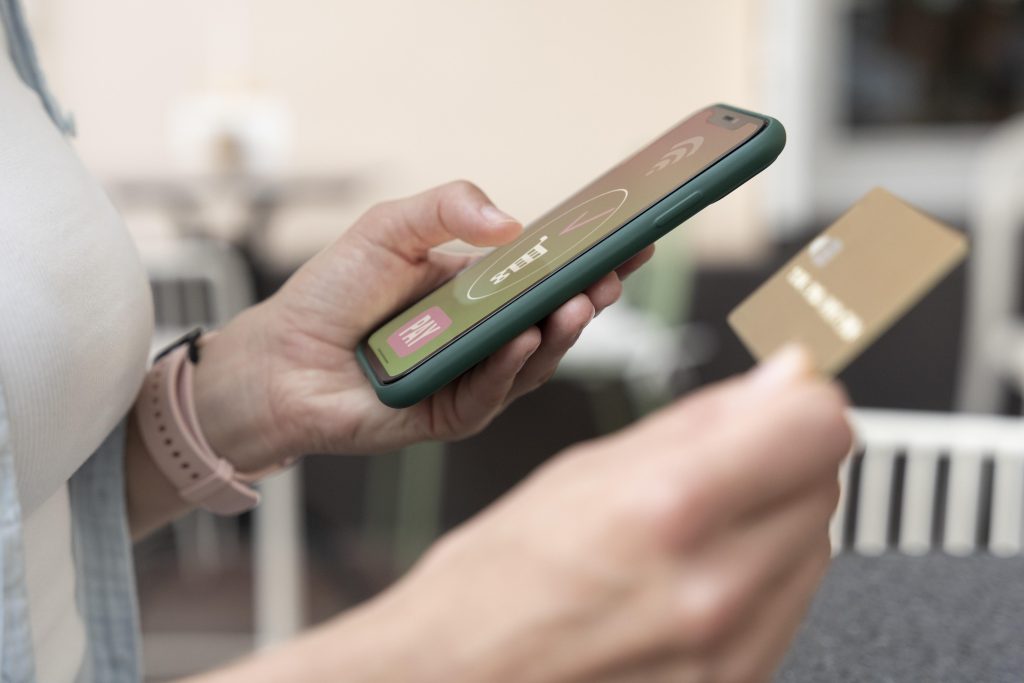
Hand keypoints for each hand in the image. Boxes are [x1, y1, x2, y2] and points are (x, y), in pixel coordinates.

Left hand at [193, 181, 653, 469]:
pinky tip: (519, 341)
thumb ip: (446, 208)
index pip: (547, 272)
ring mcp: (473, 378)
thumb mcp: (388, 229)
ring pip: (534, 362)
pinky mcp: (451, 415)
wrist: (280, 358)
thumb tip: (512, 221)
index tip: (630, 239)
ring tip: (576, 304)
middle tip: (612, 275)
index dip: (589, 257)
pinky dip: (508, 368)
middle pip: (553, 320)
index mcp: (480, 289)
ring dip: (559, 334)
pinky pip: (490, 394)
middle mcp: (485, 335)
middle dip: (589, 298)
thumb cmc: (333, 292)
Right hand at [346, 347, 851, 682]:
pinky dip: (757, 577)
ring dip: (769, 520)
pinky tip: (692, 578)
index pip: (818, 428)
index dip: (800, 400)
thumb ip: (701, 422)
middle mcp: (713, 588)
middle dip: (779, 459)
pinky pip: (789, 607)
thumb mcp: (582, 472)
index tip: (780, 400)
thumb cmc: (494, 586)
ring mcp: (730, 651)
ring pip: (814, 546)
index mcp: (667, 509)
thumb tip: (784, 379)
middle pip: (824, 484)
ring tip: (687, 533)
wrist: (461, 682)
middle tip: (714, 468)